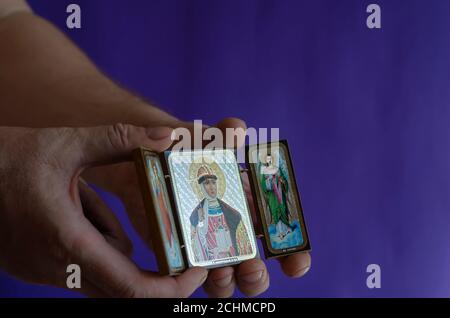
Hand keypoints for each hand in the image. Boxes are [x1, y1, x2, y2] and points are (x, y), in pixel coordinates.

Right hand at [0, 124, 207, 296]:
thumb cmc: (10, 157)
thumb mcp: (69, 142)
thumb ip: (122, 139)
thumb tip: (167, 136)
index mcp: (67, 239)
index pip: (129, 287)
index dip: (169, 289)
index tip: (194, 273)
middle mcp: (56, 266)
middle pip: (121, 287)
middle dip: (154, 272)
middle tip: (177, 246)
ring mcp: (43, 271)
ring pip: (102, 274)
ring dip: (114, 246)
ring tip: (85, 199)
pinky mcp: (37, 267)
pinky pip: (82, 267)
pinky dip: (94, 243)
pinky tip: (75, 208)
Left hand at [84, 118, 310, 296]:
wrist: (142, 154)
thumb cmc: (178, 145)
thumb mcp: (199, 138)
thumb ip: (219, 134)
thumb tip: (237, 127)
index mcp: (247, 202)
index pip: (279, 232)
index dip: (293, 251)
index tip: (296, 262)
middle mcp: (231, 226)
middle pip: (254, 264)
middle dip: (257, 274)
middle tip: (251, 268)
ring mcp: (205, 242)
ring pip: (225, 276)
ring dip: (228, 282)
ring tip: (219, 274)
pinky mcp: (178, 250)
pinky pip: (192, 275)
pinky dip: (195, 280)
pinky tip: (191, 274)